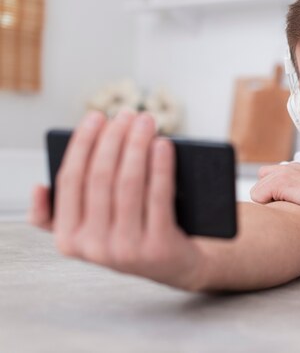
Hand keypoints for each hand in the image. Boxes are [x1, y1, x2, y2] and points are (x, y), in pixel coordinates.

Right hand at [29, 111, 207, 290]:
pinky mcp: (158, 248)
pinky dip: (160, 166)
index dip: (82, 144)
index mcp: (68, 239)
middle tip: (129, 113)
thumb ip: (63, 212)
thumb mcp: (94, 228)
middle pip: (100, 178)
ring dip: (137, 145)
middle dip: (114, 138)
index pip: (70, 180)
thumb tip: (41, 187)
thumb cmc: (134, 233)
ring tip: (147, 121)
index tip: (97, 115)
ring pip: (128, 184)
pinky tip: (163, 145)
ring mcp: (126, 250)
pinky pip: (158, 197)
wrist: (177, 265)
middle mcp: (93, 248)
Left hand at [250, 163, 299, 223]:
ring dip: (267, 203)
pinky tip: (285, 209)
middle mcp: (288, 167)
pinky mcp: (280, 182)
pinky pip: (257, 196)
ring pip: (256, 191)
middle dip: (265, 195)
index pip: (268, 176)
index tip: (282, 203)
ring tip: (286, 209)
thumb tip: (297, 204)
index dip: (272, 191)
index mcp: (296, 169)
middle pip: (260, 181)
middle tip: (281, 207)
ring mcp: (283, 173)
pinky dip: (266, 206)